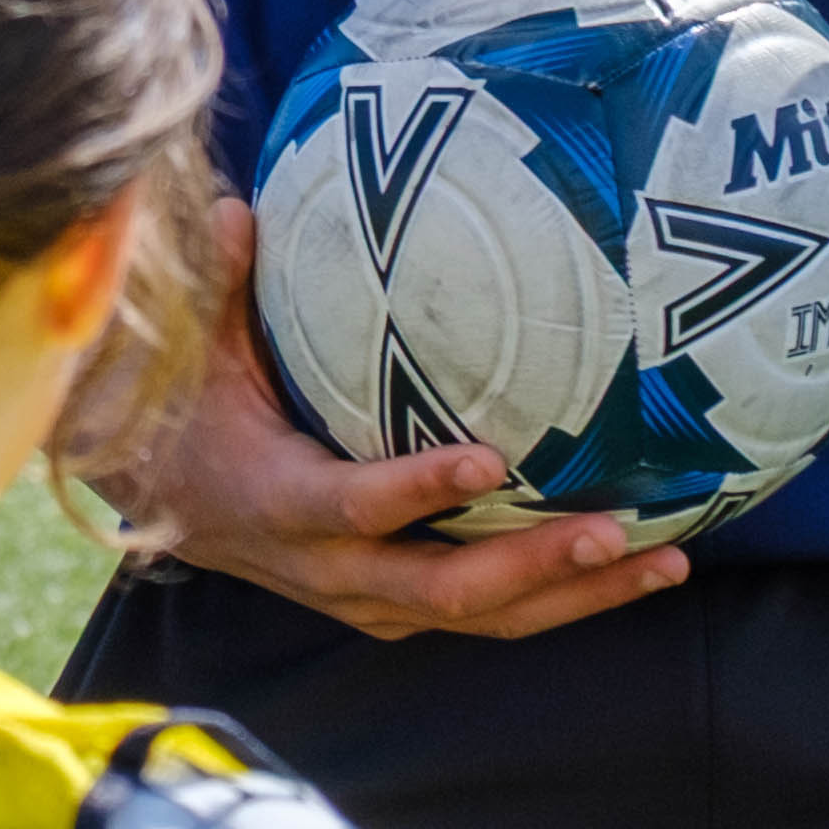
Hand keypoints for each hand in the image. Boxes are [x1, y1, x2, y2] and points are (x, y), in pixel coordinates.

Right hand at [109, 202, 685, 642]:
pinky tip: (630, 574)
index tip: (490, 462)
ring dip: (572, 595)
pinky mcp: (398, 611)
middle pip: (443, 587)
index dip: (419, 490)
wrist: (168, 506)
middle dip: (532, 565)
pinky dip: (561, 602)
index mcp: (278, 504)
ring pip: (480, 617)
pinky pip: (488, 620)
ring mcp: (368, 601)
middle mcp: (329, 571)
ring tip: (661, 562)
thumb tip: (234, 209)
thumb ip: (222, 287)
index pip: (354, 507)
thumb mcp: (195, 353)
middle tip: (613, 530)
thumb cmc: (190, 414)